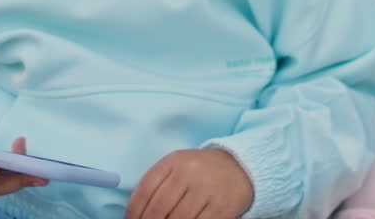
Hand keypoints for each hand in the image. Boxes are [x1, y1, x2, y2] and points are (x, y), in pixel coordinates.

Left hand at [126, 148, 252, 218]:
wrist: (240, 167)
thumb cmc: (200, 171)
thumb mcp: (177, 167)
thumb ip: (157, 184)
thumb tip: (135, 214)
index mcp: (174, 161)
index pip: (145, 189)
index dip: (134, 211)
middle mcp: (189, 173)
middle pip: (159, 208)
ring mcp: (207, 190)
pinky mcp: (221, 207)